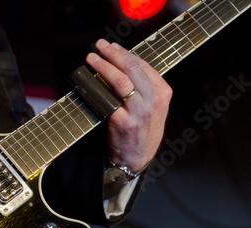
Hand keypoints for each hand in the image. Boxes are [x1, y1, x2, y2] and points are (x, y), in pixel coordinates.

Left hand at [86, 39, 171, 171]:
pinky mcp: (123, 122)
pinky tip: (89, 81)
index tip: (111, 46)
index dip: (124, 52)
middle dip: (112, 53)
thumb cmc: (143, 130)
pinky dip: (97, 87)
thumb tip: (121, 65)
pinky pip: (108, 99)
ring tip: (92, 58)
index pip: (142, 65)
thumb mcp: (153, 107)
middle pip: (131, 68)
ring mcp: (139, 111)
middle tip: (99, 46)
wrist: (137, 157)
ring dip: (103, 66)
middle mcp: (153, 100)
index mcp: (162, 92)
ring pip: (120, 80)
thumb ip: (144, 88)